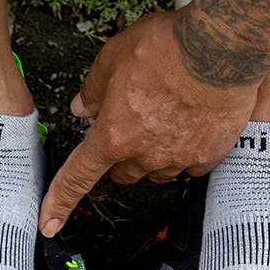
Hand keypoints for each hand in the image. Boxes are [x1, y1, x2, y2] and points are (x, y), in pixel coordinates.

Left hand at [38, 10, 258, 236]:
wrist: (220, 46)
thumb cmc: (166, 47)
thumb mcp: (112, 58)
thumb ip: (93, 89)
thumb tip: (82, 107)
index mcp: (114, 136)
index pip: (78, 177)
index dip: (59, 202)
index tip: (49, 223)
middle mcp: (145, 155)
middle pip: (121, 173)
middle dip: (119, 155)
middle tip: (130, 122)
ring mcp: (178, 159)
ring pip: (156, 171)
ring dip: (153, 154)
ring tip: (166, 115)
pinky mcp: (208, 156)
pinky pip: (189, 165)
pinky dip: (185, 151)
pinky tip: (191, 123)